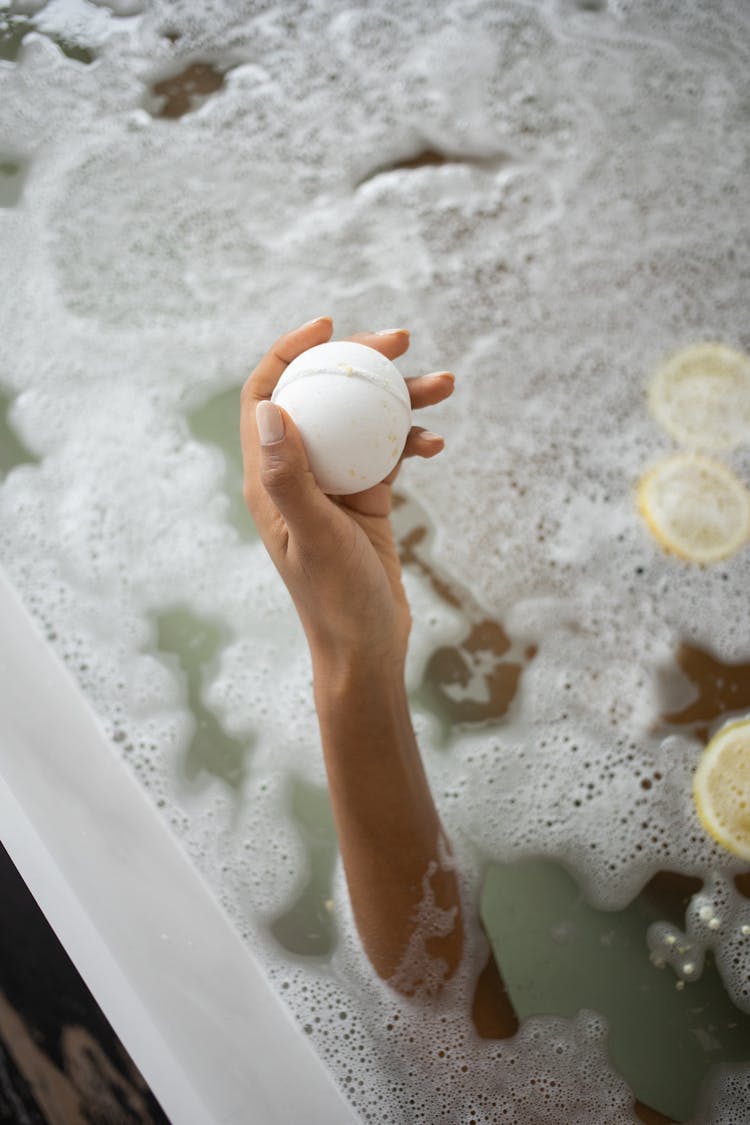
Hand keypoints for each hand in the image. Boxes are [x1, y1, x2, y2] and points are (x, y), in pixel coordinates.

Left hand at [240, 317, 453, 672]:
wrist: (367, 646)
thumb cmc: (334, 599)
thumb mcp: (314, 536)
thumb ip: (290, 477)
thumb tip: (269, 408)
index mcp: (269, 478)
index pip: (266, 396)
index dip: (288, 353)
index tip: (329, 327)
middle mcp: (298, 474)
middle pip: (322, 397)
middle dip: (358, 364)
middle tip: (400, 341)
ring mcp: (334, 485)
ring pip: (363, 422)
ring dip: (400, 398)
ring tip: (444, 383)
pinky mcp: (367, 499)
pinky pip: (389, 452)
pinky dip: (412, 440)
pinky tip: (438, 441)